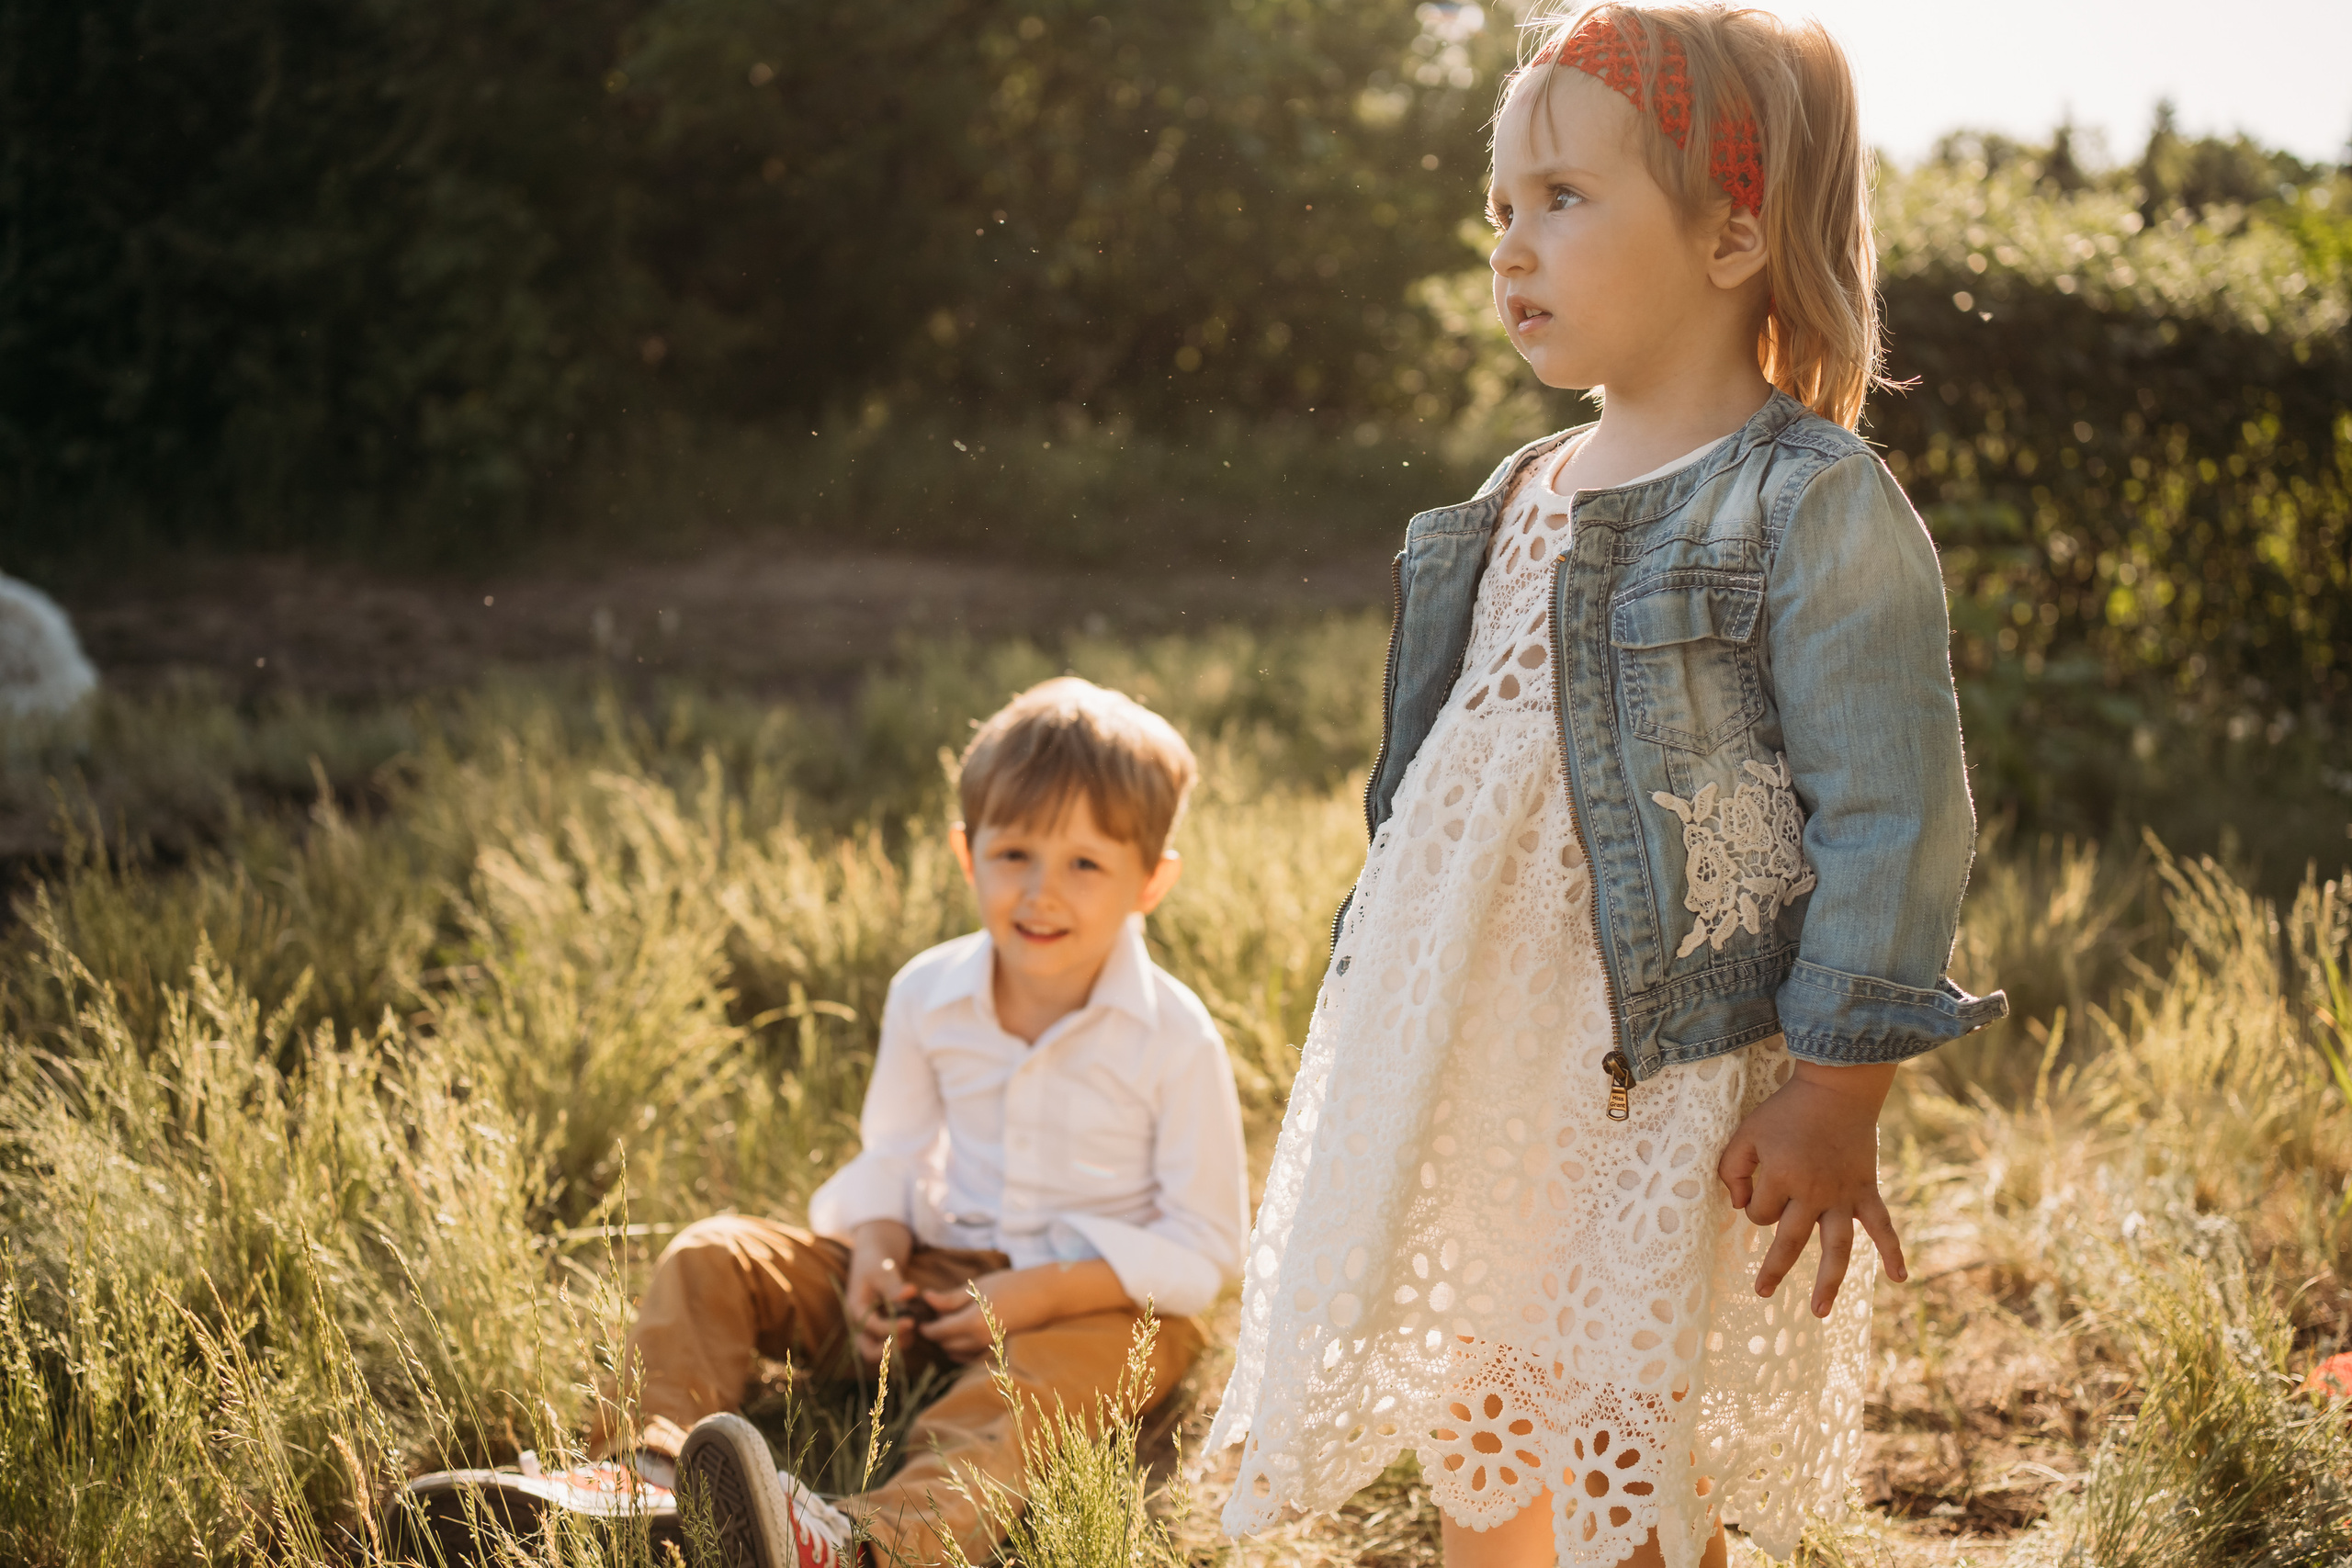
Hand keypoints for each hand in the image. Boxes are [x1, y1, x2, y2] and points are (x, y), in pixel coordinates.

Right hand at [844, 1219, 916, 1369]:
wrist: (872, 1260)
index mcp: (855, 1309)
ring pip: (878, 1352)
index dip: (892, 1328)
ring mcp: (867, 1329)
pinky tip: (913, 1327)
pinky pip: (887, 1345)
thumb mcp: (882, 1270)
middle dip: (889, 1349)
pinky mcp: (877, 1330)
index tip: (911, 1321)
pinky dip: (900, 1341)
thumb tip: (910, 1293)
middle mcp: (859, 1324)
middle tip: (909, 1334)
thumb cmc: (875, 1263)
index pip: (871, 1327)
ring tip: (914, 1328)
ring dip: (898, 1345)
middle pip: (867, 1352)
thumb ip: (893, 1285)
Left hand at [916, 1259, 1133, 1361]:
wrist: (1044, 1295)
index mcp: (972, 1322)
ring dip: (948, 1343)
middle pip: (946, 1345)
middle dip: (936, 1334)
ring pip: (958, 1353)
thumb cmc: (1011, 1285)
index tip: (920, 1319)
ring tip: (946, 1326)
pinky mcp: (997, 1351)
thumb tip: (926, 1299)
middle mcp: (979, 1341)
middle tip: (932, 1319)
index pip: (938, 1332)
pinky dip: (962, 1350)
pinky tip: (962, 1336)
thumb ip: (951, 1298)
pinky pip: (972, 1357)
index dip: (926, 1327)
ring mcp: (990, 1349)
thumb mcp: (978, 1287)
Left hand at [1715, 1060, 1906, 1316]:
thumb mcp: (1746, 1133)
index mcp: (1780, 1177)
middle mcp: (1812, 1192)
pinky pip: (1882, 1226)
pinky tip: (1900, 1279)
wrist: (1836, 1089)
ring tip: (1819, 1311)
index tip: (1755, 1188)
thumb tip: (1740, 1205)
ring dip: (1829, 1281)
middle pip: (1789, 1241)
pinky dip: (1893, 1252)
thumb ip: (1732, 1168)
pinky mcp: (1866, 1190)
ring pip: (1836, 1247)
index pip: (1758, 1212)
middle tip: (1761, 1292)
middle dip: (1773, 1268)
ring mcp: (1843, 1195)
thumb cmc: (1785, 1112)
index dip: (1753, 1204)